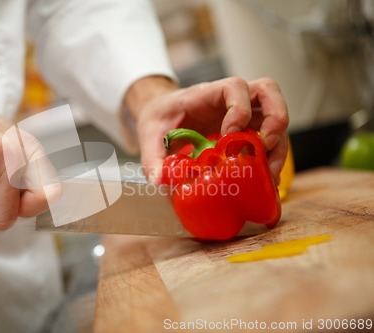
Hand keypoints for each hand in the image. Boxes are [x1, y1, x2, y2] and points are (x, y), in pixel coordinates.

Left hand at [125, 76, 288, 183]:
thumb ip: (152, 158)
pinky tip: (266, 178)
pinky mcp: (246, 129)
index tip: (230, 135)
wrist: (160, 114)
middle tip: (266, 145)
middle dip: (275, 117)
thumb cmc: (159, 118)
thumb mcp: (149, 136)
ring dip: (279, 142)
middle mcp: (229, 100)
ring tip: (271, 171)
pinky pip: (269, 136)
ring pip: (275, 113)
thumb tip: (160, 181)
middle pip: (267, 91)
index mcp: (206, 94)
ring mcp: (241, 113)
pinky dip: (272, 156)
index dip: (239, 108)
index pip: (233, 87)